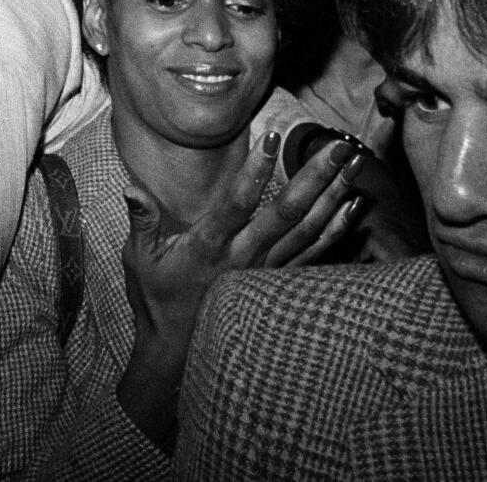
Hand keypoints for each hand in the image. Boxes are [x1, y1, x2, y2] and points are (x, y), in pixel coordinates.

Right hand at [124, 136, 361, 341]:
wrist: (180, 349)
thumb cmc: (158, 297)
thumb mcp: (140, 258)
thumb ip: (142, 220)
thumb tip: (131, 188)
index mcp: (209, 246)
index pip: (236, 204)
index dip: (254, 172)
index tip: (272, 137)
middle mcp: (244, 256)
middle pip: (288, 213)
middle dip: (316, 176)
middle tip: (340, 146)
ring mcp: (266, 270)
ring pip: (308, 230)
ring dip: (334, 196)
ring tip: (355, 163)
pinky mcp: (279, 280)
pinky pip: (315, 252)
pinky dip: (338, 228)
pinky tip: (355, 204)